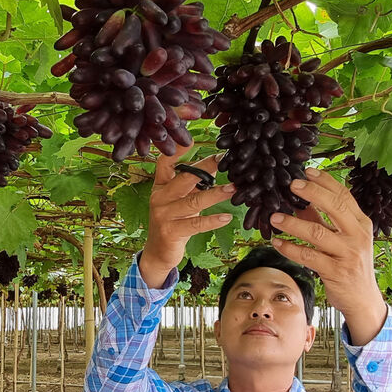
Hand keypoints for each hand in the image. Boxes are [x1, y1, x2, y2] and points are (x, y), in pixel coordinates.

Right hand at [139, 146, 234, 288]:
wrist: (158, 252)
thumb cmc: (173, 222)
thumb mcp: (179, 200)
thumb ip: (192, 185)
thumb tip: (215, 165)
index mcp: (160, 185)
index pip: (165, 162)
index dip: (178, 150)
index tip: (193, 138)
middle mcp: (160, 197)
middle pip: (184, 178)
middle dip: (206, 167)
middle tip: (225, 160)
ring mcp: (164, 215)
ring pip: (194, 201)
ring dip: (216, 195)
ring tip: (233, 189)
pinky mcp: (171, 232)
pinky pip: (196, 224)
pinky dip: (213, 220)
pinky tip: (227, 217)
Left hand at [268, 169, 386, 344]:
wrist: (363, 299)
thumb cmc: (351, 264)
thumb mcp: (343, 239)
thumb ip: (324, 221)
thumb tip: (302, 203)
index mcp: (361, 223)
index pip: (344, 196)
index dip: (325, 182)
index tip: (308, 171)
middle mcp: (358, 236)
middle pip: (334, 207)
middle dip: (312, 193)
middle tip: (291, 185)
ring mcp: (348, 254)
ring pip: (317, 233)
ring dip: (293, 224)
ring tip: (274, 217)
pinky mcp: (335, 272)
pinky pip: (308, 257)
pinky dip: (289, 249)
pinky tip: (276, 242)